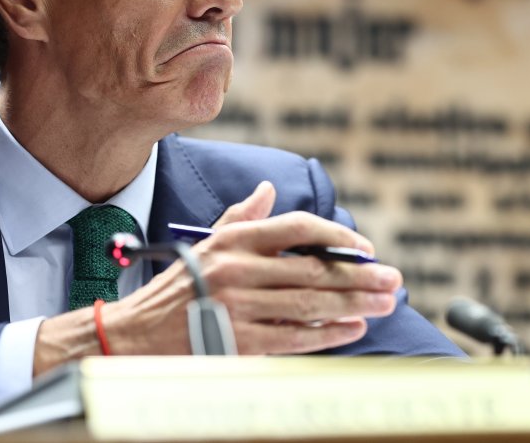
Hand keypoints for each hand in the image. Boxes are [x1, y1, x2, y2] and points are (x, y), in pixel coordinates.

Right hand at [32, 182, 401, 374]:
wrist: (136, 333)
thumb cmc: (179, 285)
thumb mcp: (207, 242)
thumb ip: (243, 216)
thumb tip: (269, 188)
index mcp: (234, 239)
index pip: (298, 228)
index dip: (338, 236)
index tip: (366, 247)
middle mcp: (238, 269)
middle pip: (313, 269)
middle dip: (359, 275)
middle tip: (392, 278)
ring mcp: (238, 306)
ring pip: (310, 304)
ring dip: (353, 304)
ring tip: (383, 303)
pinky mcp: (238, 341)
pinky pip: (294, 337)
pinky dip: (328, 334)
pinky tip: (352, 329)